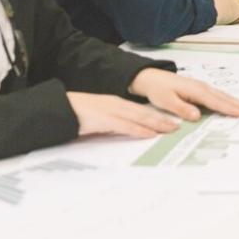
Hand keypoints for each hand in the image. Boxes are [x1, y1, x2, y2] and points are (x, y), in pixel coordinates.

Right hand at [66, 91, 180, 137]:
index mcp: (117, 104)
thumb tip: (125, 131)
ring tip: (170, 130)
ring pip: (140, 118)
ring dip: (156, 124)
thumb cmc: (78, 114)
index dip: (156, 115)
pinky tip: (149, 134)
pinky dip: (139, 130)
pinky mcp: (105, 119)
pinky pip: (126, 125)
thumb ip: (113, 123)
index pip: (141, 110)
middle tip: (177, 127)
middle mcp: (118, 105)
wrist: (62, 108)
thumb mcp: (100, 118)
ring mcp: (112, 111)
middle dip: (162, 120)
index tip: (169, 121)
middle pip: (145, 113)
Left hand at [130, 67, 238, 120]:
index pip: (216, 102)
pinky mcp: (201, 90)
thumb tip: (196, 116)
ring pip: (224, 96)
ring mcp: (203, 88)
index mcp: (196, 91)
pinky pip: (219, 96)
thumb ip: (181, 108)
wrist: (152, 78)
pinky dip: (230, 100)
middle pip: (225, 98)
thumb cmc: (158, 89)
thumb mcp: (166, 100)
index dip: (230, 109)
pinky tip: (236, 105)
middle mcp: (203, 88)